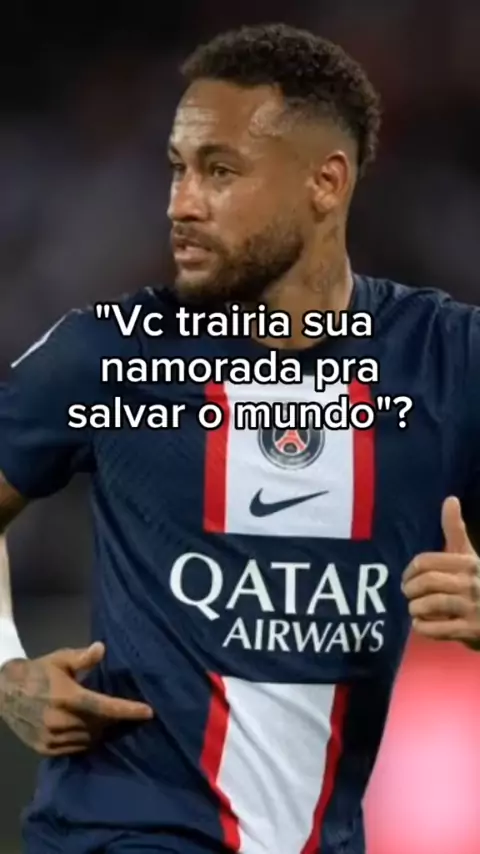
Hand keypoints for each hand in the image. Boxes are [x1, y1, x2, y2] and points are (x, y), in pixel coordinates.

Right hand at [0, 642, 152, 755]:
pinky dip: (85, 741)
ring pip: (89, 739)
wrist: (5, 693)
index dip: (128, 710)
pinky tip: (88, 730)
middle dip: (115, 720)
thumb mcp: (60, 660)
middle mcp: (61, 721)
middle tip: (126, 713)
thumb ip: (83, 658)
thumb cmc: (38, 672)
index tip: (148, 712)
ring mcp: (52, 738)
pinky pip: (75, 749)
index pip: (105, 707)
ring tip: (107, 722)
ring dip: (101, 731)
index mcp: (68, 697)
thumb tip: (102, 648)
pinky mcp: (45, 749)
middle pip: (100, 725)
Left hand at [402, 496, 479, 645]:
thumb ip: (455, 529)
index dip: (410, 571)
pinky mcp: (471, 631)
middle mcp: (471, 583)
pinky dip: (423, 627)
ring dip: (415, 608)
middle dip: (410, 590)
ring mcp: (473, 608)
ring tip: (415, 609)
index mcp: (468, 563)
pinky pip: (437, 629)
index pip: (426, 562)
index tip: (407, 578)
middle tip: (408, 595)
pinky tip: (421, 624)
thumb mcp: (468, 556)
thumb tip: (449, 498)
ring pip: (431, 605)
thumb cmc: (478, 582)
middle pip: (427, 582)